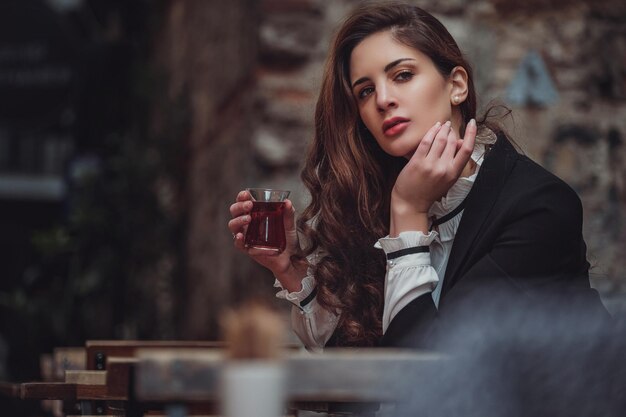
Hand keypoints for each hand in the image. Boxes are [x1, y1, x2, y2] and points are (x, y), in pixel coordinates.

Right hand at [228, 190, 305, 291]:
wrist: (291, 258)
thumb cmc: (288, 240)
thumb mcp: (290, 224)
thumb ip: (289, 213)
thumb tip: (287, 202)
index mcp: (256, 213)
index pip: (243, 202)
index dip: (241, 197)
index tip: (246, 194)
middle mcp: (248, 223)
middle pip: (234, 211)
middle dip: (239, 206)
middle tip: (249, 205)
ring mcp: (246, 236)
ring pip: (233, 225)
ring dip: (238, 220)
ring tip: (249, 218)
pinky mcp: (248, 248)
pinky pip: (238, 243)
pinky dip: (237, 239)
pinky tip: (241, 235)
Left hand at [390, 119, 476, 234]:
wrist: (410, 204)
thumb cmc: (428, 192)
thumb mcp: (447, 180)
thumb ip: (455, 162)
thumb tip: (460, 142)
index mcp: (454, 173)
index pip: (467, 149)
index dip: (471, 133)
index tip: (472, 123)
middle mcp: (444, 168)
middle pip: (452, 141)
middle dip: (452, 131)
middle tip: (449, 126)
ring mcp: (430, 165)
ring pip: (440, 139)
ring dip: (443, 128)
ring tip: (443, 125)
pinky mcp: (417, 162)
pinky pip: (426, 142)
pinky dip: (431, 132)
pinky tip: (434, 127)